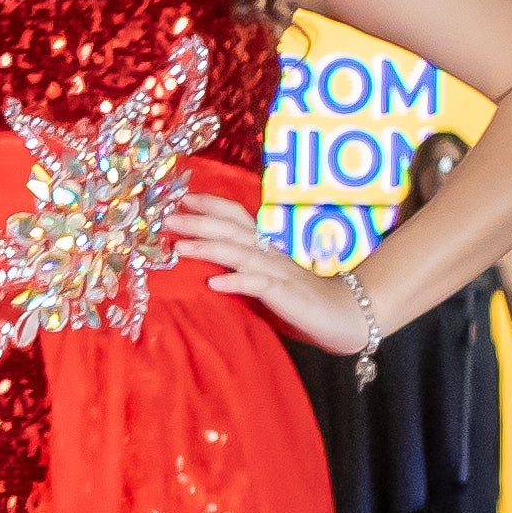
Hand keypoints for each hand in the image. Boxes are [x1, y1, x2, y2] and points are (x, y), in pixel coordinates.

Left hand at [169, 196, 383, 358]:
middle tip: (167, 216)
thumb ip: (241, 271)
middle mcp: (268, 253)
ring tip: (179, 247)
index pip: (235, 216)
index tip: (180, 198)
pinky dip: (235, 282)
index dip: (209, 205)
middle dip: (197, 221)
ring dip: (208, 247)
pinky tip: (213, 284)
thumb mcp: (265, 280)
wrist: (344, 314)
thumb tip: (206, 270)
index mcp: (263, 247)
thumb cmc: (300, 300)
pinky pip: (257, 285)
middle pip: (231, 229)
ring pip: (239, 253)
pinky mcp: (284, 294)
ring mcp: (277, 271)